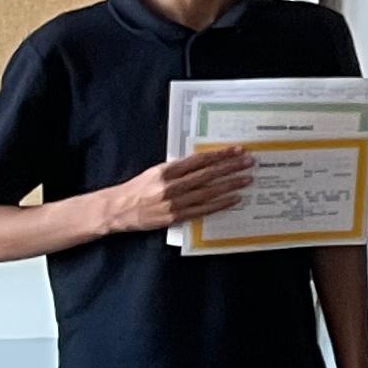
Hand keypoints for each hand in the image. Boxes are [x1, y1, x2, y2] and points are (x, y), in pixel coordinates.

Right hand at [99, 149, 256, 235]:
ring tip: (246, 179)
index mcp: (166, 170)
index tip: (237, 150)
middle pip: (207, 175)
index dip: (219, 155)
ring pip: (207, 192)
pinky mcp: (174, 217)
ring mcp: (173, 202)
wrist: (118, 209)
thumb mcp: (155, 172)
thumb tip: (204, 162)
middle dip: (230, 167)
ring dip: (229, 185)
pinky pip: (202, 210)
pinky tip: (234, 199)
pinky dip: (219, 204)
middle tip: (249, 162)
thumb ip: (178, 169)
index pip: (199, 160)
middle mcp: (171, 185)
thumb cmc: (138, 188)